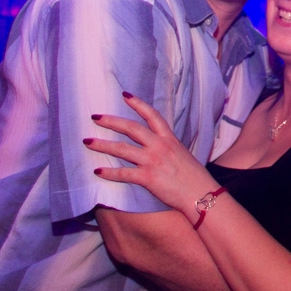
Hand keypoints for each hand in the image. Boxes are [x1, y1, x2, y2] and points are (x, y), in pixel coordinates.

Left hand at [85, 92, 219, 218]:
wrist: (202, 195)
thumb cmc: (194, 178)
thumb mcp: (182, 154)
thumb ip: (167, 147)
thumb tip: (155, 146)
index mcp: (169, 139)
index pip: (152, 115)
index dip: (138, 104)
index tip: (125, 95)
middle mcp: (160, 146)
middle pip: (131, 128)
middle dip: (111, 121)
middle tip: (95, 117)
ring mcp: (153, 161)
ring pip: (122, 148)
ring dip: (102, 145)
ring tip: (88, 142)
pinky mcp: (148, 177)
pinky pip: (123, 173)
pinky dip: (109, 173)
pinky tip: (97, 172)